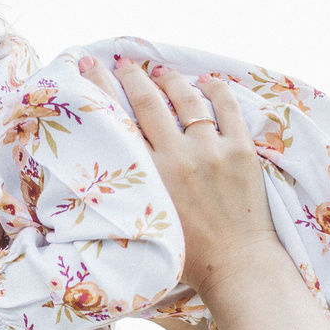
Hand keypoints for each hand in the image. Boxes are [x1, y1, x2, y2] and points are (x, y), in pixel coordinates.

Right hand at [92, 55, 280, 302]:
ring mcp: (212, 150)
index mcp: (149, 175)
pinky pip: (227, 109)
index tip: (89, 66)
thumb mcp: (143, 222)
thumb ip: (126, 194)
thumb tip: (104, 174)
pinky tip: (206, 82)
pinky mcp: (241, 151)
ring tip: (160, 71)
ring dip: (170, 80)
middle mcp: (177, 156)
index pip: (118, 120)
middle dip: (131, 76)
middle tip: (121, 62)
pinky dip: (215, 90)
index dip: (100, 88)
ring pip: (187, 99)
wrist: (236, 266)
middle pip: (148, 100)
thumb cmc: (187, 257)